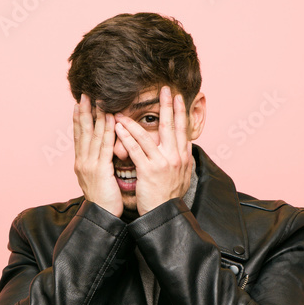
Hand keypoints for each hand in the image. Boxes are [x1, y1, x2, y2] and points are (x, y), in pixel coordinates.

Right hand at [73, 93, 121, 216]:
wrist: (101, 217)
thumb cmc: (104, 201)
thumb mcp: (98, 180)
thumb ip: (99, 164)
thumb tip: (102, 154)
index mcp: (81, 164)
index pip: (79, 137)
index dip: (78, 119)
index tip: (78, 104)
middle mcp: (82, 162)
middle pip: (82, 132)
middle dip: (83, 112)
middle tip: (84, 94)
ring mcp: (89, 165)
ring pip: (92, 136)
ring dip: (95, 116)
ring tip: (96, 99)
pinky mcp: (100, 170)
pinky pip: (104, 146)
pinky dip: (107, 130)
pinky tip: (109, 118)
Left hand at [114, 85, 193, 215]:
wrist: (164, 215)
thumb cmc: (168, 197)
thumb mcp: (181, 176)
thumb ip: (181, 160)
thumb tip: (185, 148)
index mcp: (183, 158)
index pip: (183, 130)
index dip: (181, 112)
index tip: (179, 97)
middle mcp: (176, 157)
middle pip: (171, 126)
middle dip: (168, 106)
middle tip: (165, 89)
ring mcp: (163, 163)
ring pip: (148, 136)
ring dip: (134, 121)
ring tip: (125, 109)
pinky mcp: (149, 170)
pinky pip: (136, 149)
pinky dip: (126, 136)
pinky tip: (118, 127)